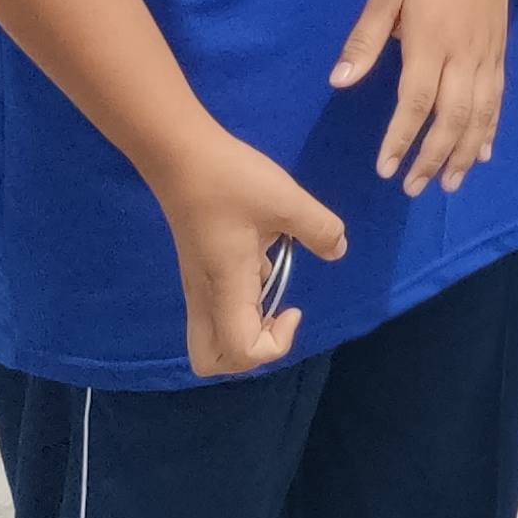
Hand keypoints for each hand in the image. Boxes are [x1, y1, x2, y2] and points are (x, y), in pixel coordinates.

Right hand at [148, 128, 345, 379]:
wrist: (180, 155)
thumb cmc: (231, 180)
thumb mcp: (288, 201)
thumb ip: (319, 229)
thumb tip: (338, 250)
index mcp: (225, 289)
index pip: (241, 354)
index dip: (275, 345)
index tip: (294, 307)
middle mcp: (205, 298)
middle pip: (212, 361)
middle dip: (251, 354)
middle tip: (277, 316)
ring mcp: (197, 286)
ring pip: (210, 338)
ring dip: (245, 330)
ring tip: (273, 292)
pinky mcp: (197, 270)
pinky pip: (214, 311)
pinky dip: (240, 307)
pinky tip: (262, 264)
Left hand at [333, 0, 517, 192]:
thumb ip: (365, 41)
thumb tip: (340, 82)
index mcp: (430, 43)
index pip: (416, 102)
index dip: (401, 139)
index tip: (386, 168)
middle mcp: (462, 58)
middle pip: (451, 119)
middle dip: (433, 158)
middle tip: (413, 188)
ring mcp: (485, 59)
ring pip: (479, 117)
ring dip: (463, 154)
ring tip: (448, 185)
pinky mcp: (499, 56)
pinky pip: (496, 102)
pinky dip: (489, 131)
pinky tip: (481, 154)